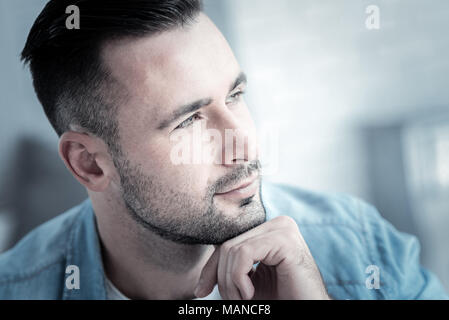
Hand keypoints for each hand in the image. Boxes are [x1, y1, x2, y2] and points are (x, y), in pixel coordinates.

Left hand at [194, 216, 329, 299]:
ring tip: (244, 300)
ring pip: (233, 249)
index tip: (201, 292)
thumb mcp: (249, 283)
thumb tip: (198, 284)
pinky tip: (251, 294)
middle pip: (227, 245)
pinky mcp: (285, 239)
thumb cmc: (283, 299)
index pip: (228, 242)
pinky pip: (244, 252)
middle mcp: (277, 224)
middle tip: (233, 302)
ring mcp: (282, 228)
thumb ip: (231, 271)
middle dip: (222, 278)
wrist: (310, 309)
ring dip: (231, 283)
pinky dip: (239, 278)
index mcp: (269, 231)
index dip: (210, 269)